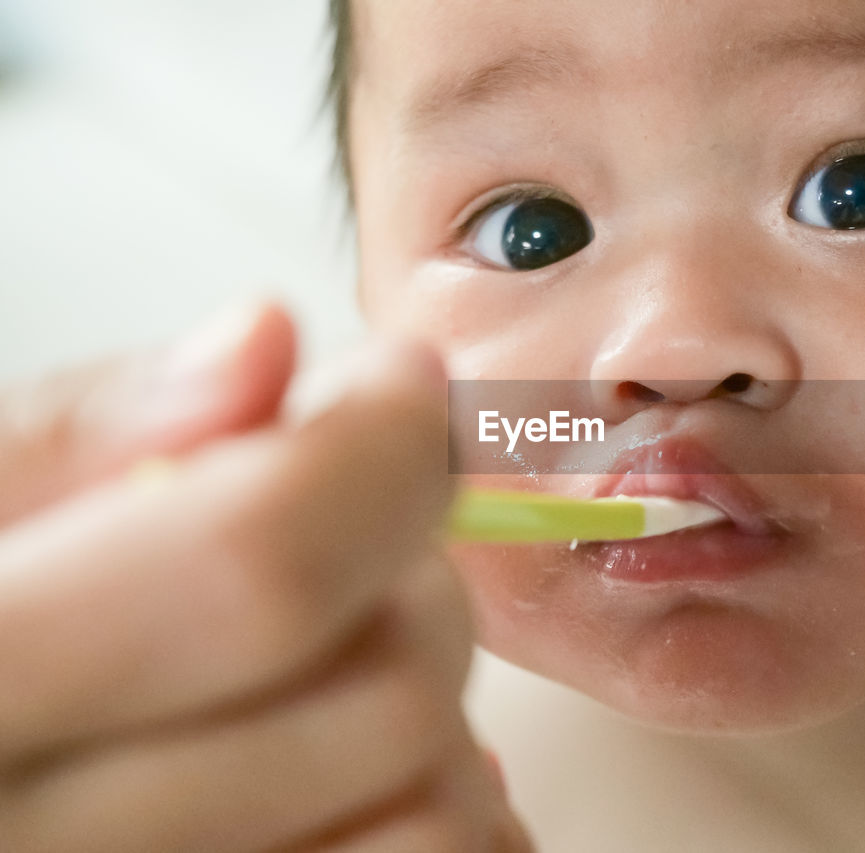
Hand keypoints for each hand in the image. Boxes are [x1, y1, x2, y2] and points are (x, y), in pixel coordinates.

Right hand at [0, 303, 531, 850]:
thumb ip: (70, 436)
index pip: (252, 573)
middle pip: (383, 698)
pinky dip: (433, 807)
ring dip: (433, 709)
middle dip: (410, 574)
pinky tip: (349, 768)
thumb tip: (266, 344)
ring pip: (435, 821)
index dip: (376, 454)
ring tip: (337, 654)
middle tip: (353, 526)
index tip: (401, 385)